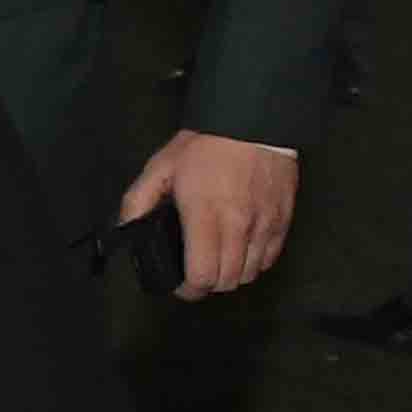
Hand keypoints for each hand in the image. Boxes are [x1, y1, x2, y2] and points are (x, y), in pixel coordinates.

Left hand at [115, 128, 295, 299]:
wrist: (253, 121)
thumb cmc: (203, 146)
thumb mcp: (159, 168)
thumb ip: (137, 202)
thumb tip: (127, 230)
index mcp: (206, 216)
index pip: (204, 276)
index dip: (188, 290)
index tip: (178, 284)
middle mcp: (240, 226)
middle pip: (228, 281)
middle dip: (208, 285)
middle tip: (195, 274)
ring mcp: (266, 224)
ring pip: (251, 273)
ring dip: (231, 276)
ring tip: (217, 263)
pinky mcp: (284, 219)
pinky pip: (270, 258)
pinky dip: (254, 263)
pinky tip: (240, 252)